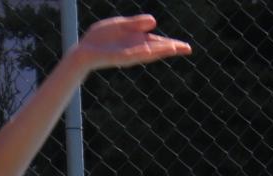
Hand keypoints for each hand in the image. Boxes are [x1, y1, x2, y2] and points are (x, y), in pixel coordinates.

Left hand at [67, 15, 191, 72]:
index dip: (172, 44)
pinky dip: (142, 52)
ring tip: (175, 48)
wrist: (84, 51)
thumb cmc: (101, 39)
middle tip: (188, 49)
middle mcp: (135, 49)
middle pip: (157, 48)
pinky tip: (152, 50)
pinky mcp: (119, 58)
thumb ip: (135, 23)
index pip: (158, 42)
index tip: (185, 47)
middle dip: (172, 48)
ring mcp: (128, 55)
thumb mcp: (120, 25)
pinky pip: (133, 54)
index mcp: (137, 41)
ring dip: (161, 50)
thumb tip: (154, 21)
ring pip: (148, 52)